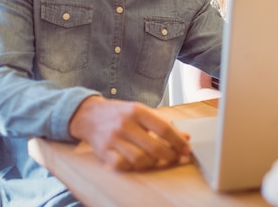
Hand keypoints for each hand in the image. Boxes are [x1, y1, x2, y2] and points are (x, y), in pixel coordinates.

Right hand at [69, 96, 190, 170]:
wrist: (90, 115)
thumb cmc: (121, 114)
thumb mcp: (142, 112)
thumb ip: (163, 124)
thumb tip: (186, 137)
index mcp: (137, 111)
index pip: (163, 128)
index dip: (178, 141)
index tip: (186, 149)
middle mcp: (125, 124)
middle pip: (154, 147)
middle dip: (170, 156)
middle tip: (176, 158)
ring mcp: (113, 139)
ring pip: (140, 159)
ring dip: (153, 163)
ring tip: (159, 160)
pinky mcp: (103, 151)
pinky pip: (123, 165)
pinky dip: (134, 167)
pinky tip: (140, 162)